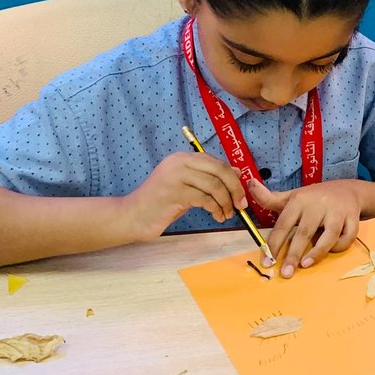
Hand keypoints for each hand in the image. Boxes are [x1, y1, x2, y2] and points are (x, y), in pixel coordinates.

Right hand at [122, 153, 247, 238]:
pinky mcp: (174, 192)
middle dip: (235, 188)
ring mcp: (176, 176)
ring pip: (214, 186)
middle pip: (219, 170)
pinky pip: (205, 199)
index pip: (216, 162)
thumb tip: (237, 172)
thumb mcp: (188, 187)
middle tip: (241, 204)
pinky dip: (216, 209)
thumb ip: (208, 179)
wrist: (133, 216)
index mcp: (182, 158)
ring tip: (226, 214)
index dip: (233, 177)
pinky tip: (216, 216)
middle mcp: (179, 162)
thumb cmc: (161, 203)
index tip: (240, 193)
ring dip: (226, 202)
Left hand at [248, 180, 361, 277]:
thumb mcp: (293, 196)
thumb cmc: (315, 198)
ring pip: (329, 234)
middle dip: (293, 254)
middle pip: (304, 232)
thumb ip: (271, 198)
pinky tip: (331, 251)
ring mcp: (337, 211)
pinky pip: (347, 236)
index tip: (267, 262)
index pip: (283, 224)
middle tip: (285, 273)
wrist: (348, 189)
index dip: (274, 244)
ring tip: (305, 265)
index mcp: (299, 200)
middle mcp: (318, 204)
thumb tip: (250, 185)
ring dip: (317, 252)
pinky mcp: (353, 217)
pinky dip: (339, 246)